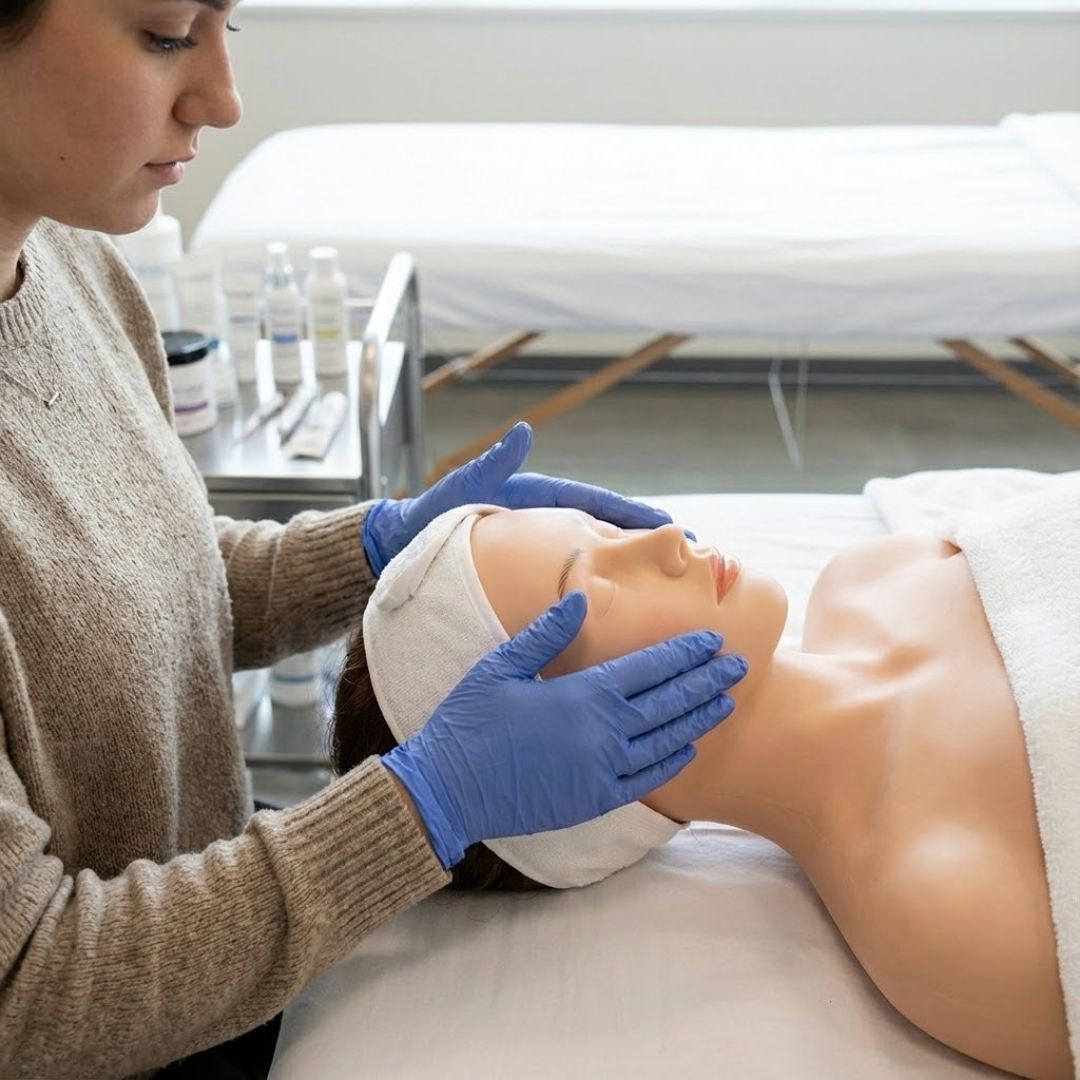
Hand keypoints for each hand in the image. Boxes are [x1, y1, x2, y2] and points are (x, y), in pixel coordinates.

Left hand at [362, 422, 672, 574]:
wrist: (405, 542)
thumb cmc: (435, 513)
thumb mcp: (465, 486)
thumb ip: (493, 464)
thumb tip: (522, 433)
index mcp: (540, 497)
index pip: (597, 503)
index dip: (633, 513)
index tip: (668, 524)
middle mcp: (548, 519)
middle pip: (608, 528)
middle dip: (648, 541)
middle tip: (692, 557)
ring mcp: (542, 545)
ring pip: (597, 555)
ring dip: (632, 566)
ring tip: (672, 583)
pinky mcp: (532, 568)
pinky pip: (575, 576)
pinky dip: (603, 584)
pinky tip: (625, 605)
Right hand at [381, 592, 747, 868]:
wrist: (448, 789)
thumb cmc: (469, 720)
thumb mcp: (503, 665)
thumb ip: (548, 632)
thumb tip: (582, 597)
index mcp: (583, 694)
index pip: (650, 667)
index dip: (685, 652)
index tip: (713, 639)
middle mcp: (603, 732)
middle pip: (670, 701)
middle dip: (706, 681)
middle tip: (739, 664)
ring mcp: (602, 769)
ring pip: (667, 740)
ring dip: (699, 719)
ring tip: (726, 701)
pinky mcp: (594, 800)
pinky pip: (647, 779)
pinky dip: (672, 761)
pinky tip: (689, 747)